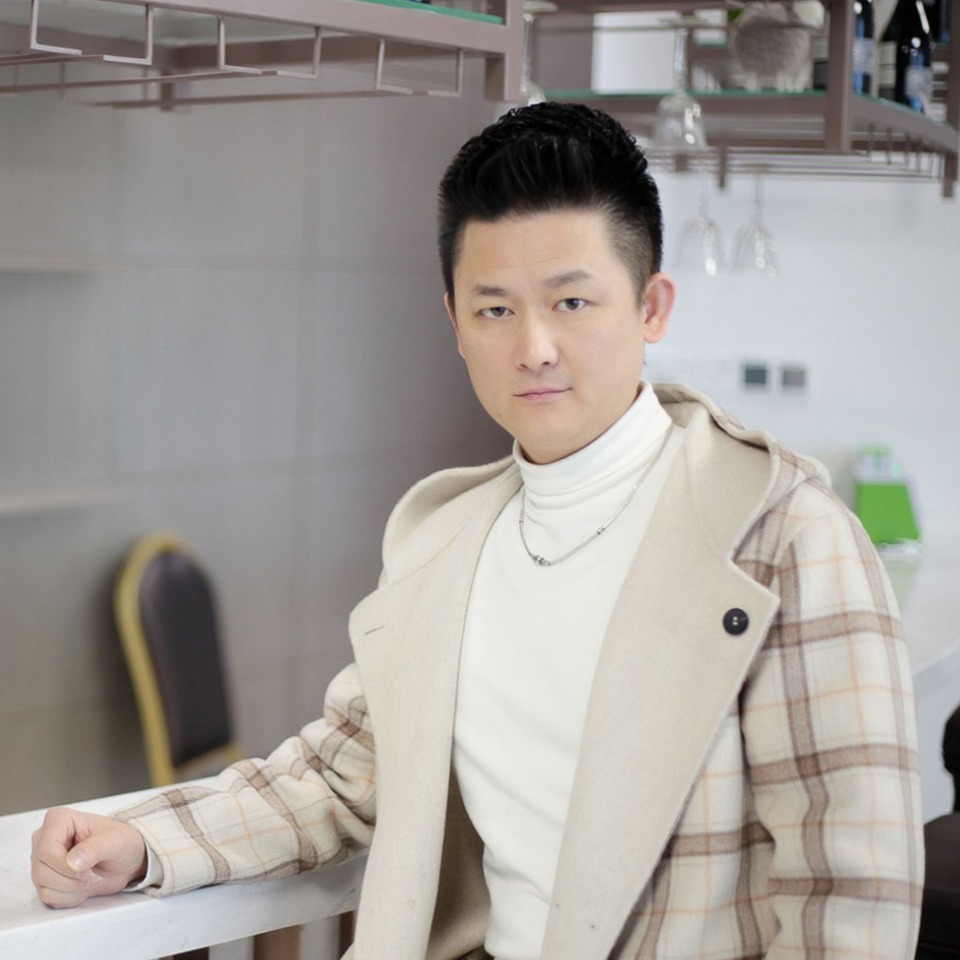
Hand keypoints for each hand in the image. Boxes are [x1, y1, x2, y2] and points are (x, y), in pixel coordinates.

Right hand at [31, 807, 147, 907]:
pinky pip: (47, 898)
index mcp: (59, 820)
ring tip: (90, 877)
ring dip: (72, 889)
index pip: (46, 849)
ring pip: (43, 886)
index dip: (64, 865)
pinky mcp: (45, 880)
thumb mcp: (115, 840)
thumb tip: (73, 861)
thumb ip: (95, 848)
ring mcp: (42, 861)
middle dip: (72, 879)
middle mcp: (45, 839)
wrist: (126, 859)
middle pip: (42, 870)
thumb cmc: (121, 841)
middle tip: (93, 874)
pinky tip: (82, 886)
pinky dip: (69, 897)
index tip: (86, 868)